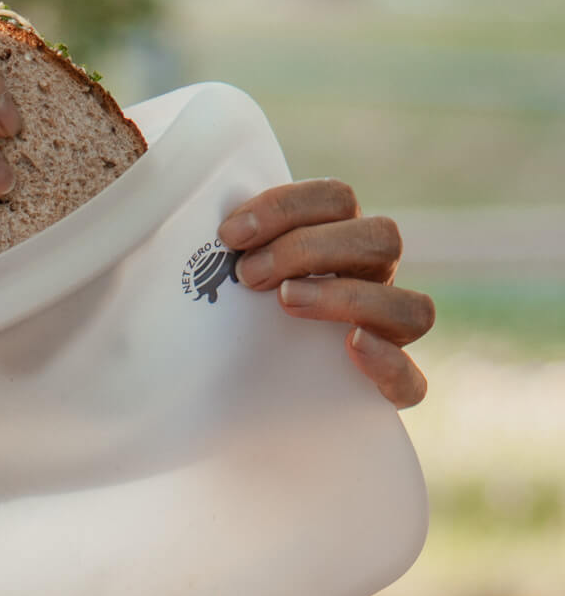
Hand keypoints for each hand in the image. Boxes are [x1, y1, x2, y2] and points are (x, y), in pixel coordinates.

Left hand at [217, 179, 434, 408]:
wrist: (231, 396)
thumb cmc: (222, 320)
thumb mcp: (219, 278)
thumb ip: (219, 249)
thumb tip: (181, 215)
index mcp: (337, 241)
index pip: (336, 198)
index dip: (286, 207)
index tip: (229, 233)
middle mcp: (371, 281)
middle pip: (380, 238)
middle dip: (308, 248)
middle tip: (249, 275)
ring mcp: (387, 336)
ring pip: (411, 306)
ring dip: (346, 296)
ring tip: (285, 303)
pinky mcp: (386, 391)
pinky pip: (414, 384)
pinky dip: (389, 364)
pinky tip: (350, 348)